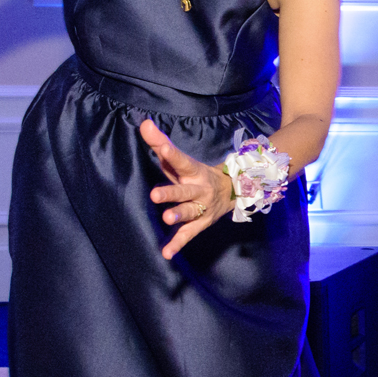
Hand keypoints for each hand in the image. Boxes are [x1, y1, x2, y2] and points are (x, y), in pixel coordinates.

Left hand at [141, 119, 232, 260]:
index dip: (172, 154)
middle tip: (155, 194)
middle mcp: (200, 189)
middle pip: (185, 191)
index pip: (182, 161)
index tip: (162, 146)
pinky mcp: (200, 223)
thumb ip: (160, 142)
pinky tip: (167, 253)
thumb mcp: (180, 159)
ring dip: (179, 215)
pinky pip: (189, 234)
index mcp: (194, 172)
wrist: (233, 191)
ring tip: (166, 218)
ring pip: (189, 211)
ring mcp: (202, 208)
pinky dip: (178, 244)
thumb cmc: (196, 174)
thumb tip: (144, 123)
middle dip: (171, 193)